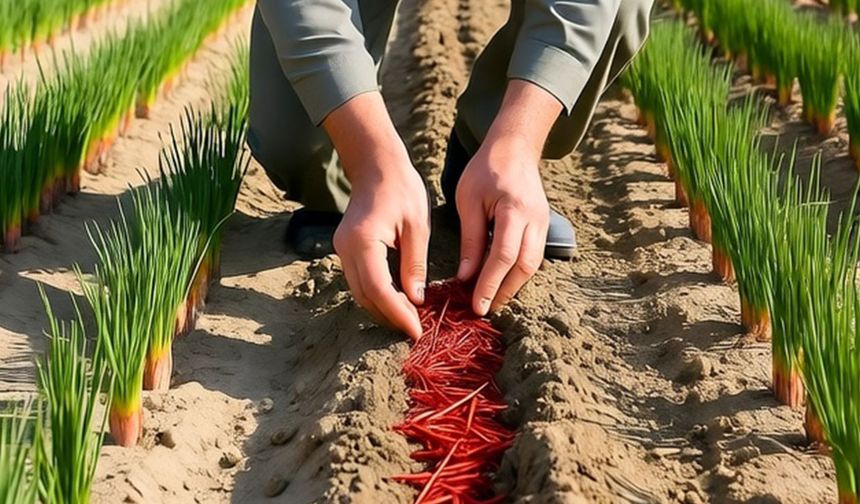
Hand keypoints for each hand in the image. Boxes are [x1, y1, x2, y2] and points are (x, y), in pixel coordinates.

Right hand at [322, 92, 428, 339]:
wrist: (376, 165)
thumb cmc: (401, 188)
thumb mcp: (417, 226)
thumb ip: (415, 264)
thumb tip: (416, 299)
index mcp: (364, 241)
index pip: (379, 289)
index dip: (397, 313)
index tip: (416, 330)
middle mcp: (346, 248)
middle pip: (365, 296)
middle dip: (390, 316)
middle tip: (416, 329)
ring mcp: (342, 249)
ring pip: (360, 292)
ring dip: (382, 308)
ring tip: (410, 318)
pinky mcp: (345, 249)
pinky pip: (360, 281)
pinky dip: (377, 295)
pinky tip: (398, 300)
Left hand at [455, 137, 548, 315]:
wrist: (515, 148)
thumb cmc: (485, 170)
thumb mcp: (468, 201)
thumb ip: (470, 239)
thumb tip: (465, 277)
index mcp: (515, 210)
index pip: (504, 256)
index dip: (490, 283)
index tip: (477, 304)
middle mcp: (535, 220)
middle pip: (524, 266)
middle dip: (504, 291)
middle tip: (484, 309)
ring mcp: (543, 223)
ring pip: (533, 265)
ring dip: (513, 285)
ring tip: (492, 300)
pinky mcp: (544, 225)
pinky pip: (533, 256)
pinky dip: (518, 272)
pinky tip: (502, 281)